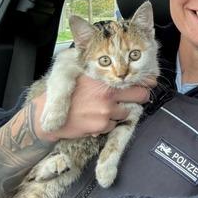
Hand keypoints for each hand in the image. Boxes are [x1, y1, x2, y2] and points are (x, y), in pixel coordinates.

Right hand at [32, 75, 153, 141]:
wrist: (48, 115)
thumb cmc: (67, 93)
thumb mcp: (84, 75)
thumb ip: (103, 74)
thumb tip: (125, 71)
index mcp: (104, 79)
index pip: (136, 79)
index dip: (145, 82)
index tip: (149, 83)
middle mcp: (108, 94)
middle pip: (141, 96)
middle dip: (141, 97)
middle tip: (136, 98)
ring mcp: (107, 111)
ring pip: (127, 112)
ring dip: (120, 112)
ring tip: (103, 110)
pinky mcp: (102, 125)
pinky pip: (114, 125)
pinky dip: (107, 124)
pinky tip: (94, 119)